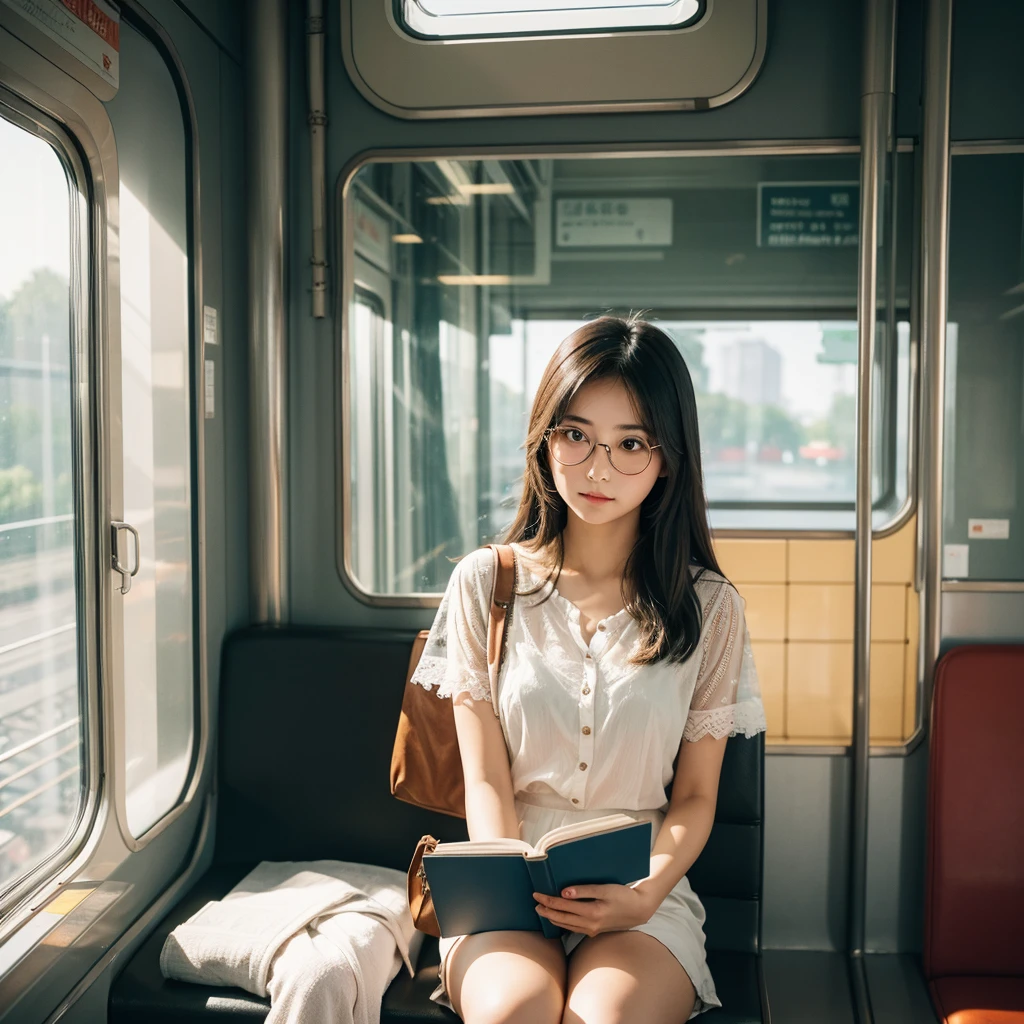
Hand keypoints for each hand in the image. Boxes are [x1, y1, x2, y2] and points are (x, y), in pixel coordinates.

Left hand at [533, 884, 657, 936]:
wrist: (639, 909)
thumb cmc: (623, 895)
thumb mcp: (605, 889)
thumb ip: (584, 890)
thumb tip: (564, 893)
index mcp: (592, 912)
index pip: (563, 906)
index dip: (548, 900)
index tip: (537, 894)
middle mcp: (590, 924)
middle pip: (562, 918)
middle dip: (547, 911)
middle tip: (535, 904)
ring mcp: (593, 930)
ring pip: (567, 926)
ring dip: (553, 919)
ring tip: (543, 912)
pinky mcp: (595, 931)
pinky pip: (575, 929)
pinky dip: (564, 924)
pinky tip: (560, 920)